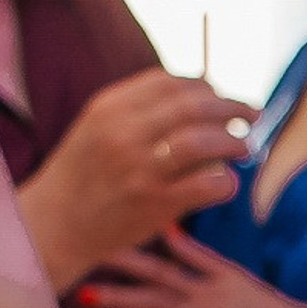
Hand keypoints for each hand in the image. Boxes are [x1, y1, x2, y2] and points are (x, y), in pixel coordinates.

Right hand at [19, 73, 253, 290]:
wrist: (55, 225)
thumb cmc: (83, 177)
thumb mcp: (98, 129)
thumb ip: (138, 111)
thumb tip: (200, 95)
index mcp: (109, 108)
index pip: (169, 82)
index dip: (204, 87)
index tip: (219, 96)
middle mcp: (124, 133)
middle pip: (194, 105)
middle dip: (231, 107)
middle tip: (251, 115)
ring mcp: (140, 169)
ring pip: (204, 142)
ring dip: (234, 142)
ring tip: (244, 148)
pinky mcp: (154, 203)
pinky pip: (206, 185)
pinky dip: (226, 181)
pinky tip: (228, 183)